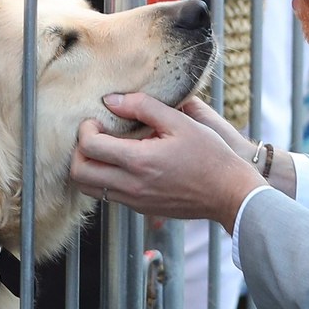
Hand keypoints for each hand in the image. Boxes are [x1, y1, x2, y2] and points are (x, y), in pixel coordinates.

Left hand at [69, 92, 264, 231]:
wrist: (229, 193)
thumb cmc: (209, 155)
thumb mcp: (180, 121)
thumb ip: (143, 107)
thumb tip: (112, 100)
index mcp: (139, 161)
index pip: (89, 146)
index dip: (85, 129)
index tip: (97, 119)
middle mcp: (131, 185)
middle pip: (78, 173)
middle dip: (78, 150)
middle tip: (94, 135)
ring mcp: (134, 201)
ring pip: (88, 188)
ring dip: (88, 166)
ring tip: (105, 149)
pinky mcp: (141, 209)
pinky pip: (108, 195)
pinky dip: (103, 179)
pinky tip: (122, 163)